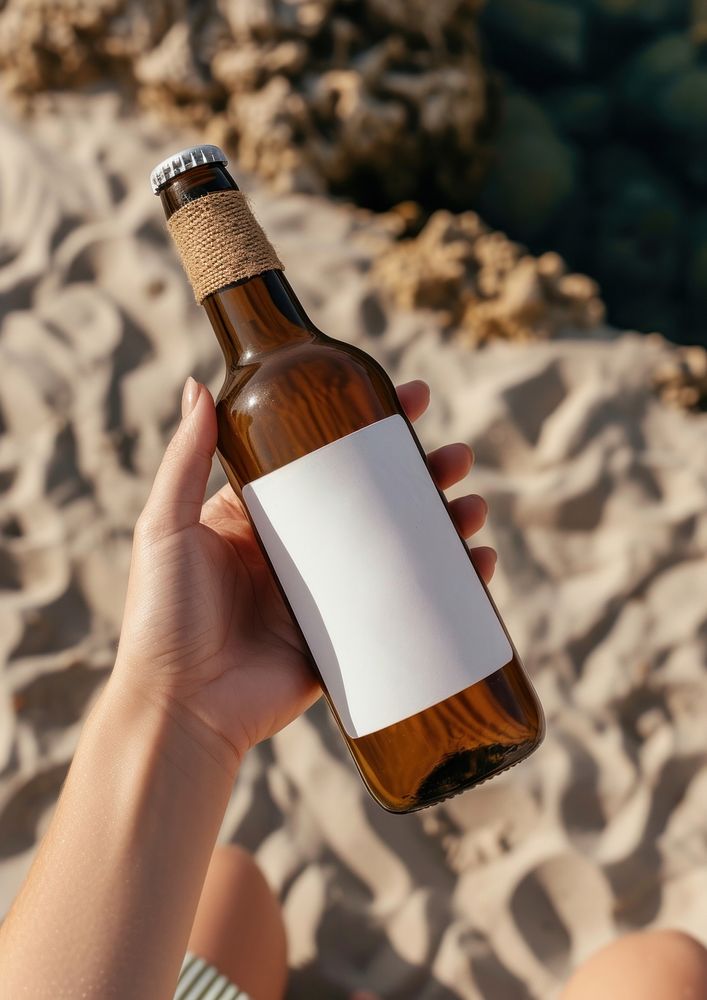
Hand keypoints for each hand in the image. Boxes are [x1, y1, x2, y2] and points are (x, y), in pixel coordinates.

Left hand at [114, 377, 496, 768]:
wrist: (181, 707)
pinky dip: (448, 586)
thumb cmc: (164, 615)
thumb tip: (197, 384)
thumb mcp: (167, 527)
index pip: (324, 460)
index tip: (411, 398)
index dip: (369, 429)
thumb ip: (184, 460)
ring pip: (399, 550)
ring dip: (444, 524)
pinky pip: (406, 608)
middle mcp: (299, 552)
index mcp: (259, 519)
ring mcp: (327, 597)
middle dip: (422, 474)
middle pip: (374, 501)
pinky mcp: (347, 641)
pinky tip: (478, 568)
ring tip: (473, 507)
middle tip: (458, 456)